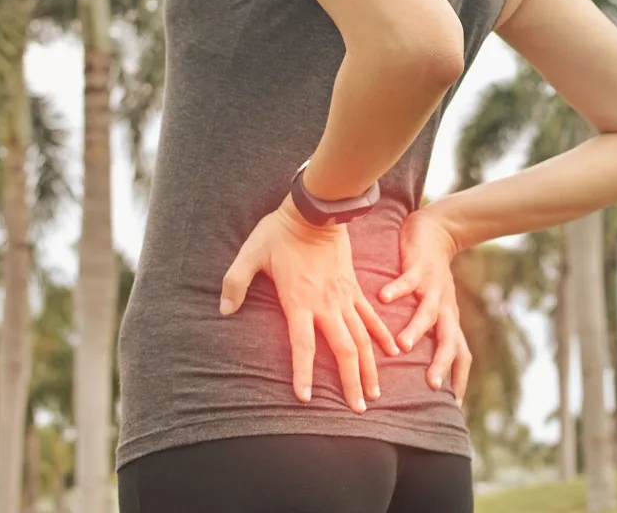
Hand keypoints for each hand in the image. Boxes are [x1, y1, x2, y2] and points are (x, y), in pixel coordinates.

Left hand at [219, 192, 401, 412]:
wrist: (315, 208)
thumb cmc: (280, 232)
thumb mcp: (250, 254)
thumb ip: (235, 283)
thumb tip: (224, 311)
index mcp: (299, 301)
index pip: (302, 345)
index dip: (303, 373)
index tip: (306, 398)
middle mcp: (326, 304)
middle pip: (344, 349)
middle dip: (351, 382)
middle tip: (358, 409)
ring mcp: (344, 296)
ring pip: (363, 338)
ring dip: (370, 367)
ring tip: (375, 393)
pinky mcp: (354, 286)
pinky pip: (371, 316)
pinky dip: (382, 335)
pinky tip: (392, 352)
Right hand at [378, 207, 470, 405]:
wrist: (436, 232)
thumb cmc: (430, 276)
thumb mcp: (434, 307)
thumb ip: (427, 333)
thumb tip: (417, 364)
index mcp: (448, 320)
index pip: (462, 355)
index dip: (460, 379)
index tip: (454, 407)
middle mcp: (444, 308)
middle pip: (448, 339)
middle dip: (441, 362)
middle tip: (430, 384)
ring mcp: (432, 287)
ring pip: (427, 312)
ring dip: (415, 329)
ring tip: (401, 345)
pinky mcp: (419, 267)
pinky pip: (408, 280)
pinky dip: (397, 289)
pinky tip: (382, 298)